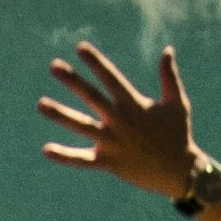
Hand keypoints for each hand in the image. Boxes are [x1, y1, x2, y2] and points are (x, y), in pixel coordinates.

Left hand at [39, 41, 199, 197]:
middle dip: (73, 81)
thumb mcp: (177, 103)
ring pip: (83, 127)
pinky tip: (46, 149)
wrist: (180, 172)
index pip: (112, 79)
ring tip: (40, 104)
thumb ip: (169, 77)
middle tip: (54, 66)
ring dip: (61, 115)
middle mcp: (121, 122)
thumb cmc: (178, 135)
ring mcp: (114, 143)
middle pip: (93, 97)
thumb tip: (167, 50)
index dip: (97, 63)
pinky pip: (83, 160)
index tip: (80, 47)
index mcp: (135, 105)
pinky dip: (65, 156)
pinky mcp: (110, 163)